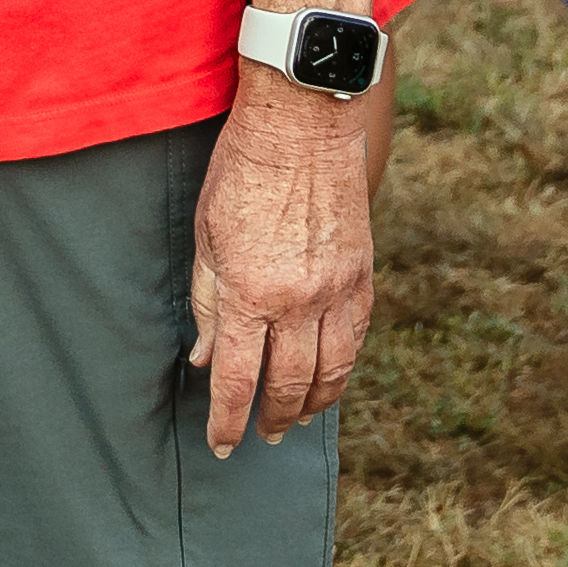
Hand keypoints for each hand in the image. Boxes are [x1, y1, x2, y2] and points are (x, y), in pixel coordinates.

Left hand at [188, 67, 373, 452]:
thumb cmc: (242, 169)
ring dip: (314, 403)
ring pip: (332, 370)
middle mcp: (297, 300)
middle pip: (288, 384)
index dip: (226, 420)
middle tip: (262, 434)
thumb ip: (207, 300)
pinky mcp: (362, 273)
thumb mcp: (206, 234)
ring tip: (298, 417)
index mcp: (249, 291)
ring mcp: (336, 289)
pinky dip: (344, 364)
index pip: (236, 378)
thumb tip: (205, 357)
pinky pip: (357, 335)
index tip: (222, 444)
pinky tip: (331, 375)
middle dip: (272, 418)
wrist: (303, 122)